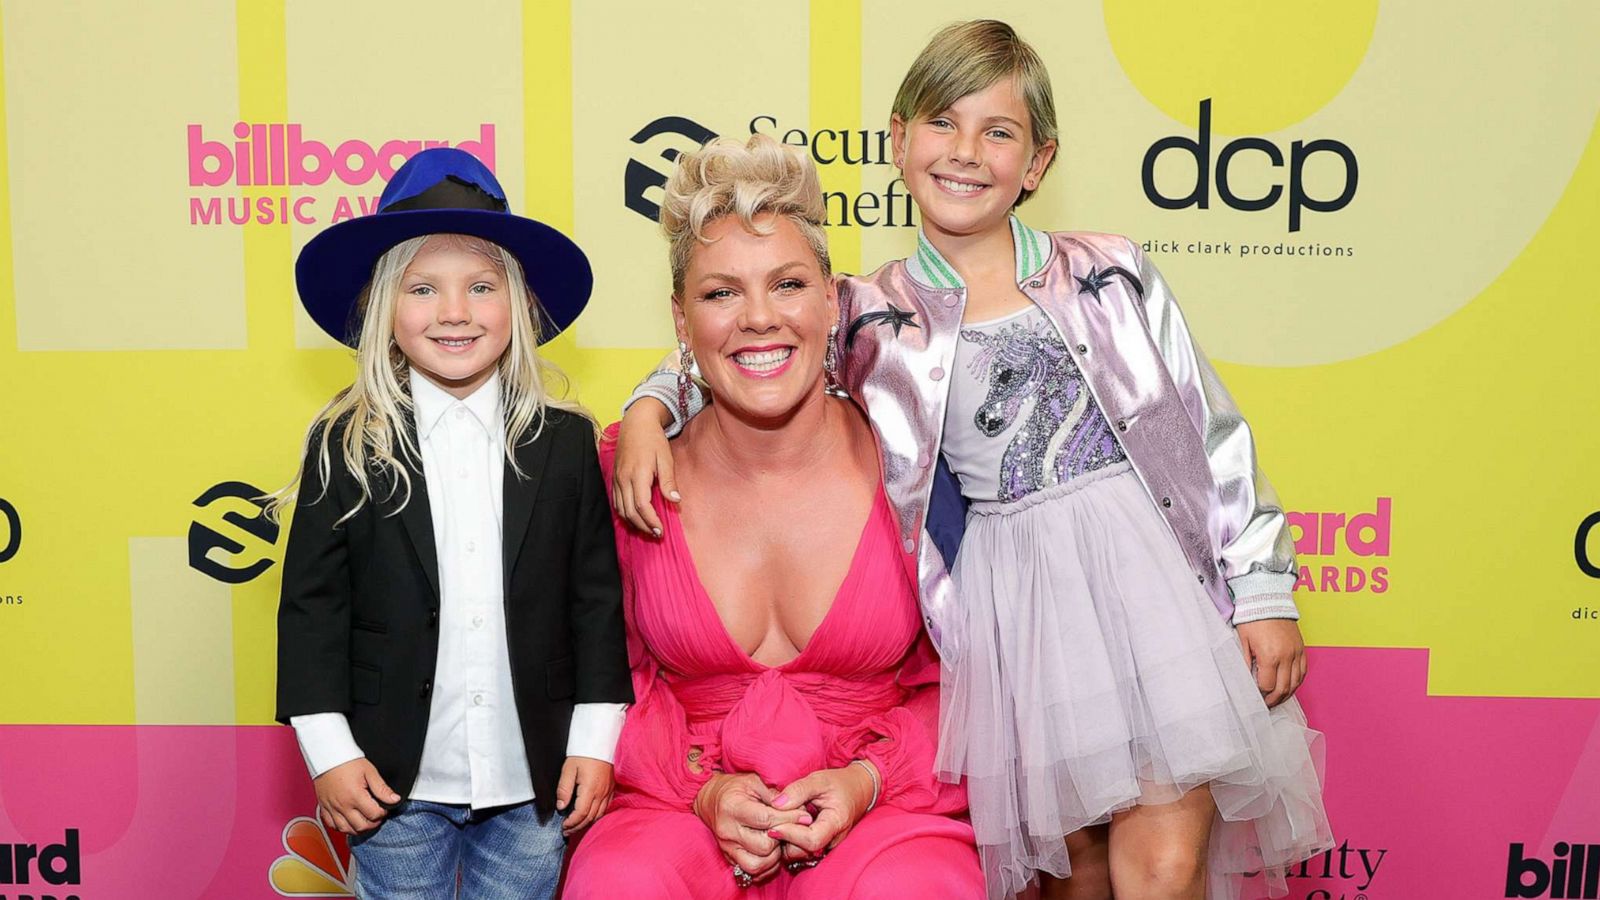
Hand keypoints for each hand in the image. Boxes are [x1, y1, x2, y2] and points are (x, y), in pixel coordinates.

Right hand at [313, 758, 399, 834]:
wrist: (328, 755)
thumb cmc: (347, 761)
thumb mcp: (369, 771)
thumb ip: (382, 788)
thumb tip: (394, 799)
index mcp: (355, 796)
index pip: (373, 815)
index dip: (382, 812)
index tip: (384, 807)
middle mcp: (342, 805)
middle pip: (361, 826)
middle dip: (372, 823)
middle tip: (377, 816)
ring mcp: (331, 808)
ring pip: (346, 829)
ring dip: (358, 828)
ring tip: (365, 820)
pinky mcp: (323, 807)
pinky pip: (332, 825)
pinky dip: (341, 827)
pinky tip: (348, 822)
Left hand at [557, 756, 615, 835]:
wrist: (601, 740)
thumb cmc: (583, 753)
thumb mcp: (568, 768)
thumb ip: (564, 789)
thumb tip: (561, 806)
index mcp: (590, 789)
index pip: (581, 814)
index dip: (571, 823)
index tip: (562, 826)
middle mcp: (601, 793)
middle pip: (590, 817)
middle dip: (577, 827)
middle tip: (566, 831)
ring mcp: (608, 791)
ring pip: (599, 814)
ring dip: (587, 823)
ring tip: (576, 826)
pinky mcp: (612, 788)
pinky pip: (606, 808)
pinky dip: (597, 816)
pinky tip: (590, 816)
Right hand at [613, 398, 679, 536]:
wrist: (636, 423)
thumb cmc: (653, 440)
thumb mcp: (665, 458)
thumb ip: (668, 481)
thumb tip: (675, 501)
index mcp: (638, 474)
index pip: (642, 506)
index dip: (651, 521)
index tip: (661, 530)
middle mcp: (624, 479)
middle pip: (630, 511)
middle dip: (643, 526)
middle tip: (656, 534)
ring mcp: (617, 479)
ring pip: (621, 509)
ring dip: (634, 522)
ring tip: (648, 529)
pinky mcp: (614, 478)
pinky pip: (617, 502)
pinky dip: (625, 513)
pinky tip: (635, 517)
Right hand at [693, 773, 809, 883]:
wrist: (710, 799)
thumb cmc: (735, 787)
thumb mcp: (754, 781)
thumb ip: (775, 794)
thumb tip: (798, 809)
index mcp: (733, 807)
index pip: (766, 819)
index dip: (789, 818)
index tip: (804, 816)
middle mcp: (727, 831)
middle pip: (764, 846)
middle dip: (783, 837)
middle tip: (791, 828)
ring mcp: (727, 847)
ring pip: (757, 864)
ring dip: (775, 855)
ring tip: (780, 840)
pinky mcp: (729, 857)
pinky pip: (752, 871)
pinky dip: (767, 865)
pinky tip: (773, 851)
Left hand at [767, 763, 875, 863]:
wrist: (856, 791)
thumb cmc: (839, 784)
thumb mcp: (819, 779)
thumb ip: (798, 790)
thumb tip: (776, 804)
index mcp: (836, 823)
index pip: (811, 840)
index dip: (790, 834)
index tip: (773, 825)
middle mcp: (833, 841)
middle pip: (803, 852)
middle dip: (785, 839)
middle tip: (773, 823)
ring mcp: (826, 846)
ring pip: (799, 855)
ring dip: (786, 842)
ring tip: (780, 822)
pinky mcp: (819, 848)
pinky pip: (800, 852)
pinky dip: (790, 842)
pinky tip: (786, 826)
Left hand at [1236, 619, 1307, 706]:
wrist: (1268, 599)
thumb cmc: (1252, 618)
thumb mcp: (1242, 641)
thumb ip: (1245, 663)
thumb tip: (1246, 681)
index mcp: (1270, 656)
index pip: (1268, 686)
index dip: (1261, 695)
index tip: (1256, 698)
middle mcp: (1286, 656)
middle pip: (1283, 688)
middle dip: (1274, 700)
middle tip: (1266, 704)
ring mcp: (1296, 652)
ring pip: (1296, 682)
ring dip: (1287, 694)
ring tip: (1277, 698)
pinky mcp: (1302, 648)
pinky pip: (1303, 671)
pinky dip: (1297, 682)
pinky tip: (1289, 686)